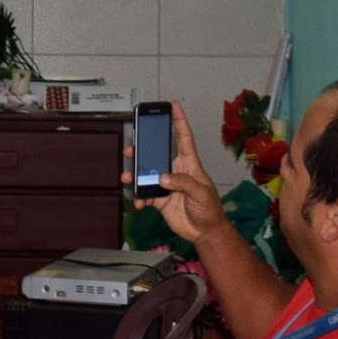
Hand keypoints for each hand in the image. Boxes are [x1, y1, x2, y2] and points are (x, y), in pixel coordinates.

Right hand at [120, 102, 228, 244]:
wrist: (204, 232)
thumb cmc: (210, 209)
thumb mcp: (201, 193)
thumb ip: (182, 183)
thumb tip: (162, 177)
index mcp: (189, 164)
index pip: (184, 138)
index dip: (179, 121)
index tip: (174, 105)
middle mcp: (176, 171)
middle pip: (157, 155)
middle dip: (143, 150)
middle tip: (131, 148)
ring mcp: (166, 185)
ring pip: (146, 174)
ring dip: (135, 175)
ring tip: (127, 177)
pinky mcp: (159, 200)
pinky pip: (144, 194)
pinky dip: (138, 198)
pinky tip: (138, 202)